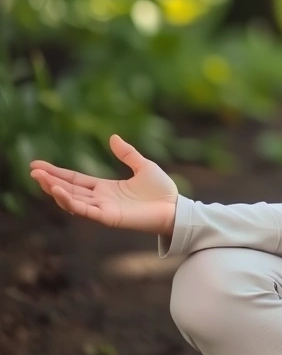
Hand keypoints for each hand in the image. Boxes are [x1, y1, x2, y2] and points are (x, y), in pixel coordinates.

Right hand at [29, 134, 178, 236]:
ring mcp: (102, 209)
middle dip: (50, 181)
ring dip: (56, 190)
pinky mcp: (108, 217)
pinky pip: (85, 210)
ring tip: (41, 179)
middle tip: (33, 171)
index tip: (38, 165)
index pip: (75, 179)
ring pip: (73, 200)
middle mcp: (100, 199)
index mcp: (105, 187)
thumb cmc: (161, 190)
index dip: (57, 173)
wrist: (175, 207)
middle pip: (69, 189)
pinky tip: (59, 192)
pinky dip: (70, 202)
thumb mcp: (143, 166)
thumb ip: (127, 154)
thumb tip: (112, 137)